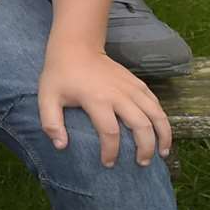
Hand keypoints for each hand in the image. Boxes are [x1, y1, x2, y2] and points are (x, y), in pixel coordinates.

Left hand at [38, 43, 171, 167]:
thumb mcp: (47, 97)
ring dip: (163, 134)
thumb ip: (51, 123)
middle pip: (141, 125)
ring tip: (163, 153)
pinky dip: (162, 119)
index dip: (111, 152)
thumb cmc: (60, 74)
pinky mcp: (138, 82)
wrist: (77, 46)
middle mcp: (119, 94)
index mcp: (97, 99)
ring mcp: (131, 87)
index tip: (108, 164)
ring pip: (156, 113)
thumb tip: (61, 146)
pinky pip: (156, 103)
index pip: (110, 132)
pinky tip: (161, 132)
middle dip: (145, 148)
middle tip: (143, 164)